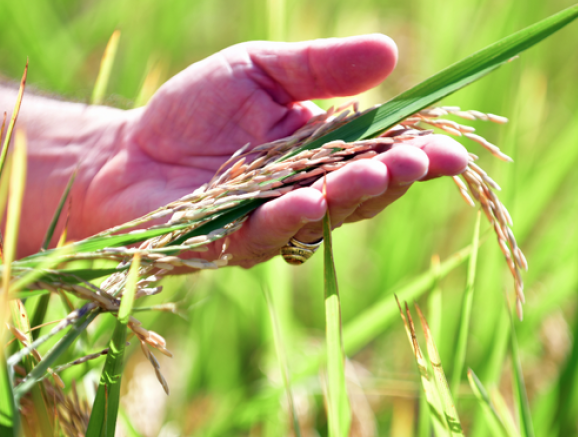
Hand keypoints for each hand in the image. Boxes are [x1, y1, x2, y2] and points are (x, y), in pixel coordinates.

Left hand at [81, 35, 469, 266]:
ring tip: (369, 174)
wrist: (127, 153)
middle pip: (360, 192)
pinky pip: (266, 234)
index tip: (450, 150)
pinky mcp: (232, 243)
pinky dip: (286, 218)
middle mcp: (306, 191)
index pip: (379, 153)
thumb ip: (318, 67)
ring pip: (321, 217)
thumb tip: (390, 52)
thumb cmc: (194, 110)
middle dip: (388, 177)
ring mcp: (272, 222)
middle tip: (412, 161)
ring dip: (346, 198)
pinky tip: (306, 200)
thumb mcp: (258, 70)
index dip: (415, 154)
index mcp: (320, 149)